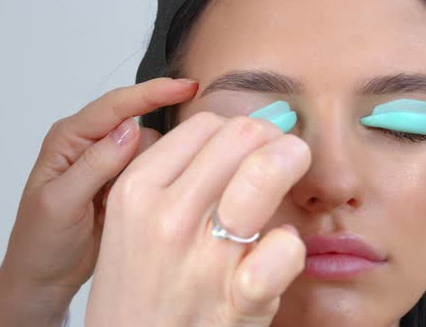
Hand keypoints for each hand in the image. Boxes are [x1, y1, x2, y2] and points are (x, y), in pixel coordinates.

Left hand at [0, 78, 198, 326]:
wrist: (44, 276)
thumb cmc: (40, 241)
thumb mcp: (61, 203)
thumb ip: (94, 164)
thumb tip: (130, 129)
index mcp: (69, 138)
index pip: (115, 106)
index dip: (153, 93)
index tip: (187, 86)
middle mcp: (91, 145)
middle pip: (140, 128)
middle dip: (152, 151)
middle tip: (131, 189)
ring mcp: (110, 165)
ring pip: (151, 152)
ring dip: (149, 174)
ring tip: (119, 205)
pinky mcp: (123, 184)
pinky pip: (152, 173)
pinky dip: (153, 185)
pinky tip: (136, 205)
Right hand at [86, 111, 310, 325]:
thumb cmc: (138, 288)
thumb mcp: (132, 220)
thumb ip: (174, 175)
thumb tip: (236, 134)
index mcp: (136, 188)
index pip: (206, 125)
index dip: (238, 130)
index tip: (249, 146)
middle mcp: (165, 216)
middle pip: (241, 135)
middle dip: (272, 138)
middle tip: (280, 155)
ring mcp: (201, 258)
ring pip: (264, 172)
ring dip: (290, 163)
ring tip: (292, 176)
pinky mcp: (236, 300)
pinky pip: (283, 248)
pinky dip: (290, 244)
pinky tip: (279, 247)